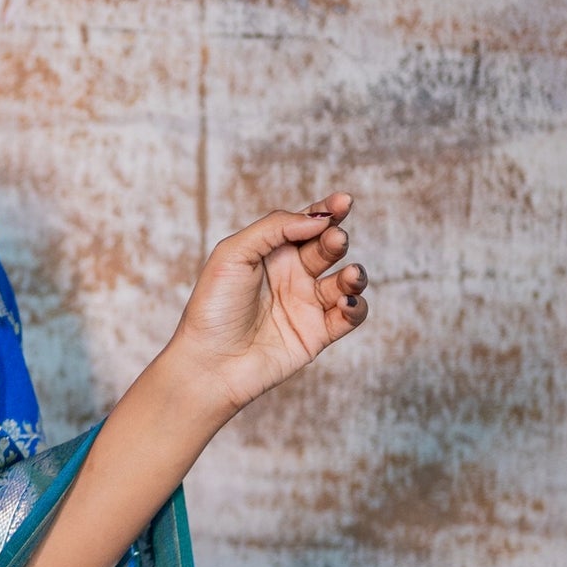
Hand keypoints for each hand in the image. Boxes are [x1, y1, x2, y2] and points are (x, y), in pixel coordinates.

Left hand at [166, 190, 368, 417]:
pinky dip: (357, 307)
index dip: (328, 211)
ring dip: (354, 275)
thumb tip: (317, 220)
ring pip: (346, 281)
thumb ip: (274, 227)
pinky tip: (346, 303)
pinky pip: (350, 316)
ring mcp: (305, 305)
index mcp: (270, 253)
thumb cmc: (212, 308)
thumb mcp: (233, 254)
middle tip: (333, 241)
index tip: (344, 202)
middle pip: (329, 247)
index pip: (306, 224)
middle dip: (336, 240)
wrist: (209, 364)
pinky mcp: (317, 334)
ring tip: (350, 276)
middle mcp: (291, 276)